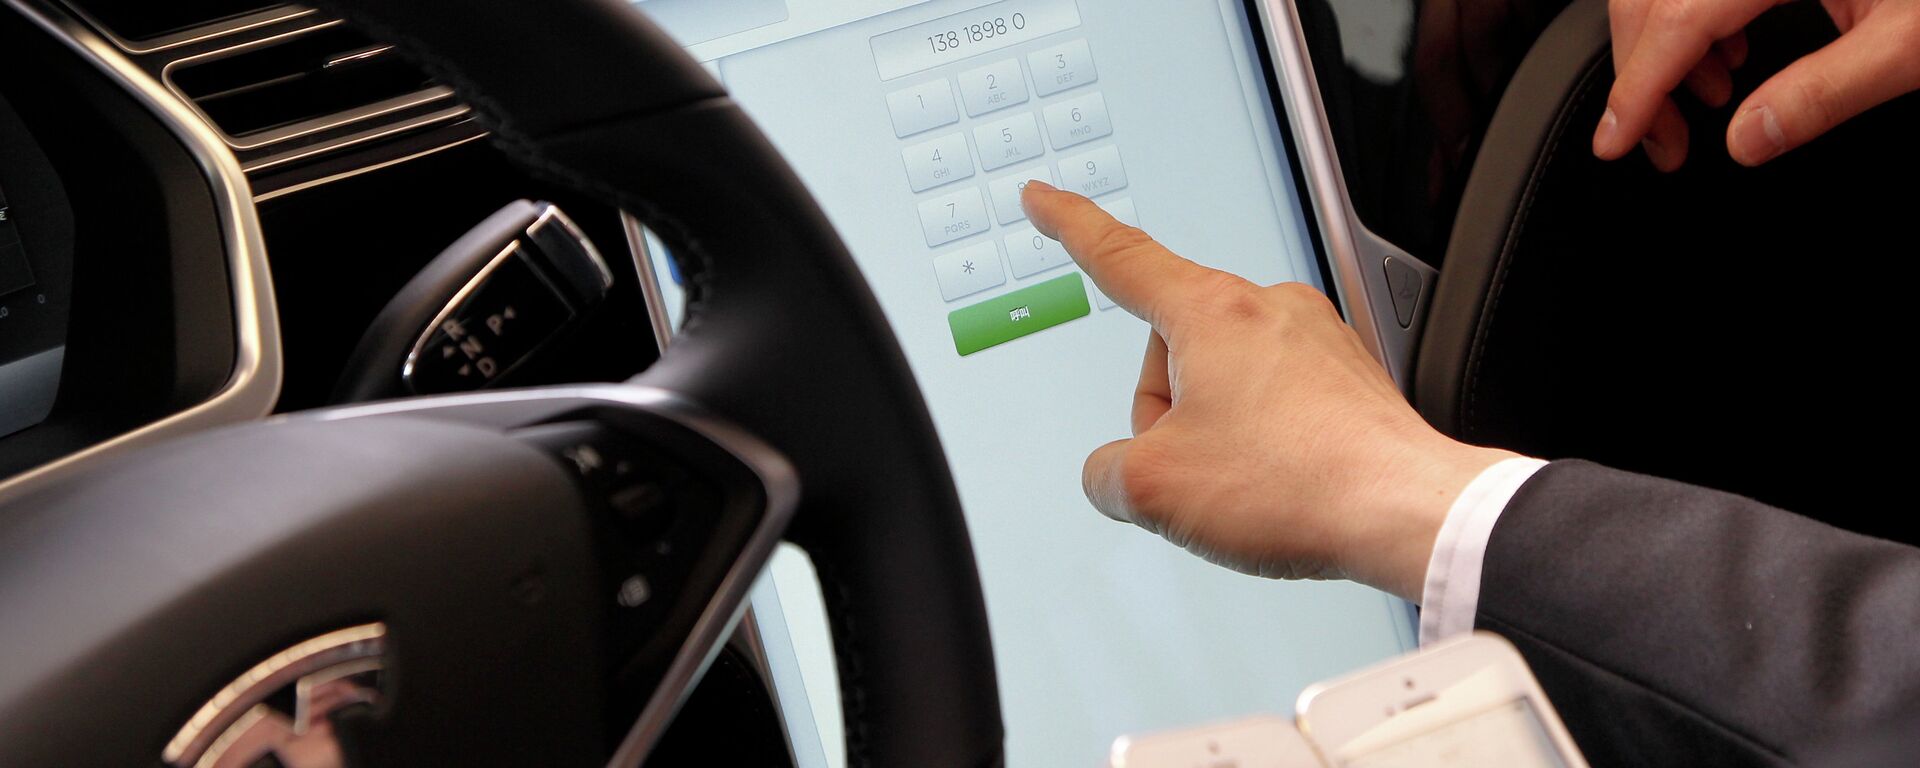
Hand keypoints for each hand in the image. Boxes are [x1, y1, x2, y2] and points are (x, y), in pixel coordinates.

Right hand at [1021, 182, 1514, 601]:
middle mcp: (1267, 308)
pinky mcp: (1346, 375)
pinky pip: (1274, 399)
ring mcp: (1314, 338)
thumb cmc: (1298, 484)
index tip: (1046, 200)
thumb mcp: (1155, 489)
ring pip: (1223, 378)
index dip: (1070, 226)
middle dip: (1165, 410)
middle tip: (1197, 465)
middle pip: (1171, 349)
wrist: (1406, 511)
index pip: (1119, 256)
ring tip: (1254, 480)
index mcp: (1210, 312)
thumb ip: (1106, 471)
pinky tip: (1283, 480)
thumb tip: (1116, 472)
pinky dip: (1265, 439)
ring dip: (1216, 428)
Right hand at [1595, 0, 1919, 169]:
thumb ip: (1824, 94)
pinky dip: (1694, 18)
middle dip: (1640, 76)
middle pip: (1652, 1)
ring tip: (1701, 104)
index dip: (1637, 89)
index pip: (1676, 24)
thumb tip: (1748, 140)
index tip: (1616, 141)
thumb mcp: (1913, 44)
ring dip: (1662, 48)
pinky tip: (1727, 56)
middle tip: (1658, 144)